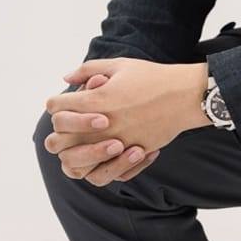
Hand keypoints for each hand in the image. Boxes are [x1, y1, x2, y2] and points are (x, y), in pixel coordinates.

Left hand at [44, 58, 210, 187]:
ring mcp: (114, 145)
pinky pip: (103, 175)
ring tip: (83, 146)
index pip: (55, 108)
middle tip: (69, 126)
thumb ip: (88, 70)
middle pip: (57, 141)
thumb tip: (65, 79)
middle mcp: (100, 127)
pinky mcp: (128, 157)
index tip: (63, 102)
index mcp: (95, 100)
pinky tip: (104, 156)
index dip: (55, 104)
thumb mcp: (119, 65)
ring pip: (75, 165)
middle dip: (59, 132)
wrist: (184, 95)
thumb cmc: (152, 77)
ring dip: (74, 156)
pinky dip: (99, 168)